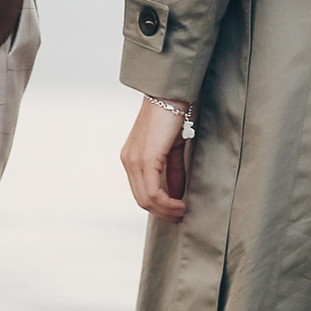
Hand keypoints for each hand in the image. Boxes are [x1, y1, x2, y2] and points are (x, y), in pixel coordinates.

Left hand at [122, 95, 190, 220]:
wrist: (169, 94)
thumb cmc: (172, 116)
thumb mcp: (172, 149)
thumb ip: (172, 171)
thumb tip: (177, 194)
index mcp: (131, 158)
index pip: (141, 191)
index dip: (158, 206)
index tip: (175, 212)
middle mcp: (128, 160)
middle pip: (141, 199)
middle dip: (162, 212)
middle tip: (180, 216)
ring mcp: (134, 160)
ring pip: (146, 199)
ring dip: (166, 210)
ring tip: (182, 212)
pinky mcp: (144, 159)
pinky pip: (152, 191)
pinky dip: (167, 202)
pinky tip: (180, 204)